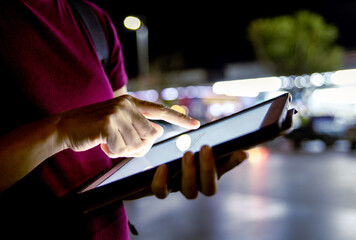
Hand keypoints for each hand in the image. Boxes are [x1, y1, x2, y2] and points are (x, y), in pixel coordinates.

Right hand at [57, 95, 199, 157]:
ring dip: (123, 150)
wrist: (65, 127)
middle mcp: (127, 105)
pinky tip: (101, 143)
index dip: (179, 119)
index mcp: (132, 102)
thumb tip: (158, 133)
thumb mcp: (118, 122)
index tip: (196, 124)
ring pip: (137, 144)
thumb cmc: (94, 128)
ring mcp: (118, 113)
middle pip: (152, 136)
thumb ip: (138, 125)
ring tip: (109, 142)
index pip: (160, 111)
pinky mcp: (108, 124)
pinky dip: (112, 152)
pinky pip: (121, 149)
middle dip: (139, 146)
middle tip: (121, 145)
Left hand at [151, 145, 246, 198]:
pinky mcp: (160, 188)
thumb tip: (241, 150)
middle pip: (208, 188)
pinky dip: (162, 181)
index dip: (232, 164)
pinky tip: (162, 166)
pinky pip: (161, 191)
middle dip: (209, 168)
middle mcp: (195, 186)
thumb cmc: (176, 154)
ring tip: (188, 154)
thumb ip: (214, 150)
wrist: (147, 165)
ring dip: (190, 173)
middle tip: (205, 148)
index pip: (224, 172)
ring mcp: (178, 188)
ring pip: (189, 191)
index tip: (240, 151)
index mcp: (206, 176)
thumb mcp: (194, 149)